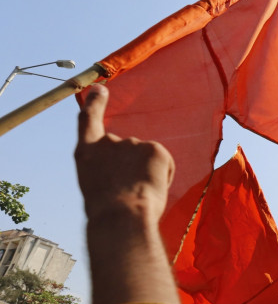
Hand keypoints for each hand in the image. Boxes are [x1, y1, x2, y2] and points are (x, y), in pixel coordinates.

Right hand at [75, 84, 174, 222]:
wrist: (121, 215)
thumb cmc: (107, 210)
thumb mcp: (95, 185)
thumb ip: (106, 168)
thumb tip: (125, 168)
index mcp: (87, 152)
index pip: (89, 119)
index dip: (95, 103)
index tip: (100, 88)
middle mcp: (109, 142)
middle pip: (128, 150)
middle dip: (134, 168)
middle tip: (129, 192)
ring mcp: (132, 142)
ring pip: (147, 158)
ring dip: (147, 174)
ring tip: (138, 193)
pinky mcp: (154, 148)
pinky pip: (163, 163)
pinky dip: (162, 176)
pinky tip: (151, 188)